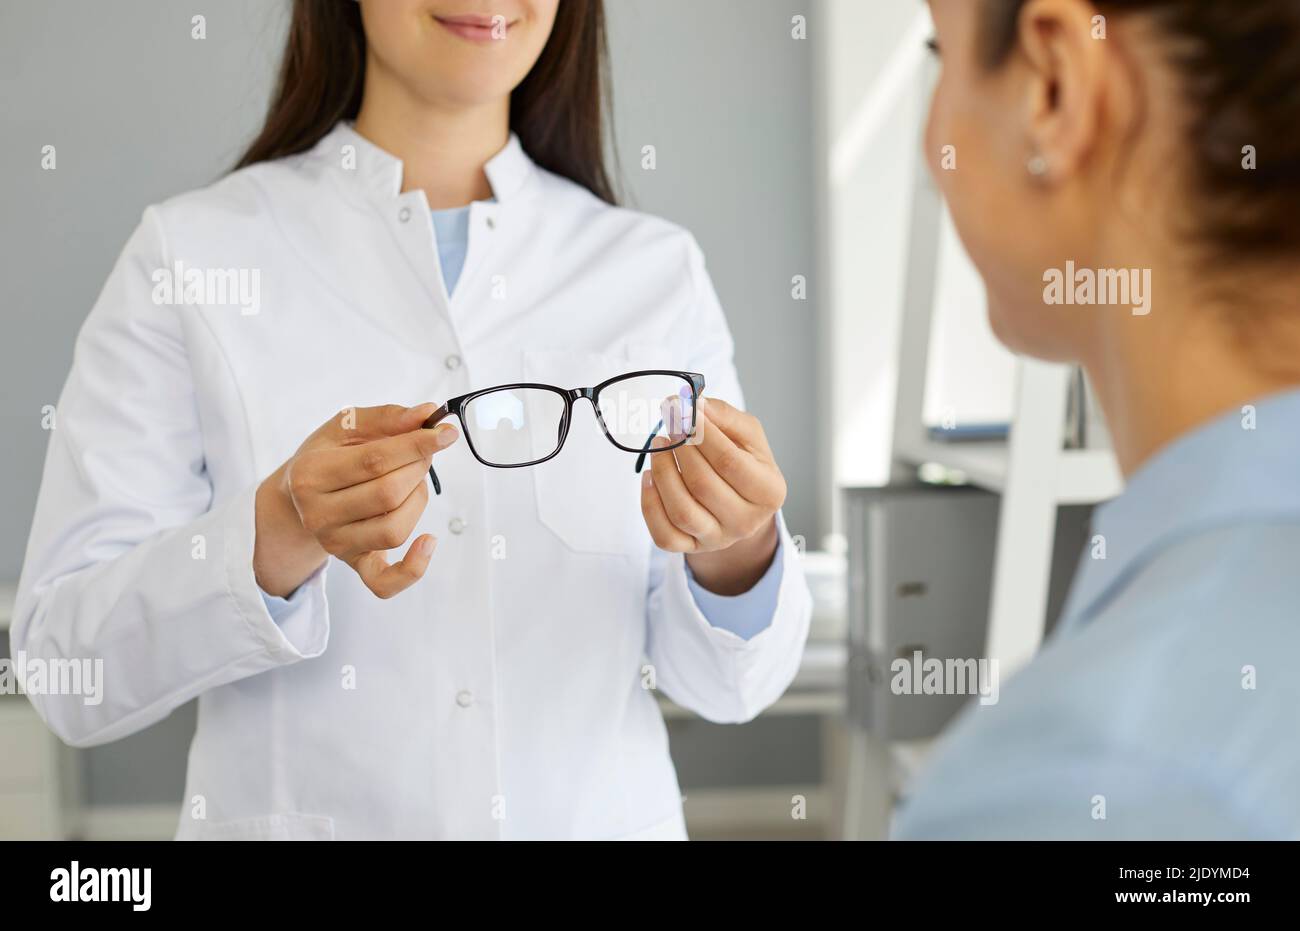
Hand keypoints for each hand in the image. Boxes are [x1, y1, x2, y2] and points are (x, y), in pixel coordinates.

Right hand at [254, 403, 457, 598]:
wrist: (298, 496)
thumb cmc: (328, 455)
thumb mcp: (346, 427)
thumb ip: (386, 418)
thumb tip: (426, 413)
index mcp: (311, 474)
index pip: (375, 461)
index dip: (417, 445)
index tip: (445, 433)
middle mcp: (318, 514)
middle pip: (388, 495)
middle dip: (417, 468)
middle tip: (422, 453)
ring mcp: (335, 543)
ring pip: (394, 529)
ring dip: (418, 501)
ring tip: (412, 482)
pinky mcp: (354, 564)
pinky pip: (384, 582)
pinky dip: (413, 569)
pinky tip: (429, 542)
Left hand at [640, 397, 784, 594]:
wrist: (741, 503)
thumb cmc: (744, 462)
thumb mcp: (748, 436)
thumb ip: (725, 416)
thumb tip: (695, 403)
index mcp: (769, 491)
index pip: (730, 461)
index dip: (703, 435)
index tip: (685, 410)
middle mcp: (747, 521)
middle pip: (703, 485)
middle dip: (680, 449)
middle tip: (670, 423)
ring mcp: (719, 539)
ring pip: (682, 511)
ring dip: (663, 472)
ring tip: (658, 445)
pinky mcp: (692, 548)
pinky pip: (664, 535)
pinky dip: (650, 505)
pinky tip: (649, 477)